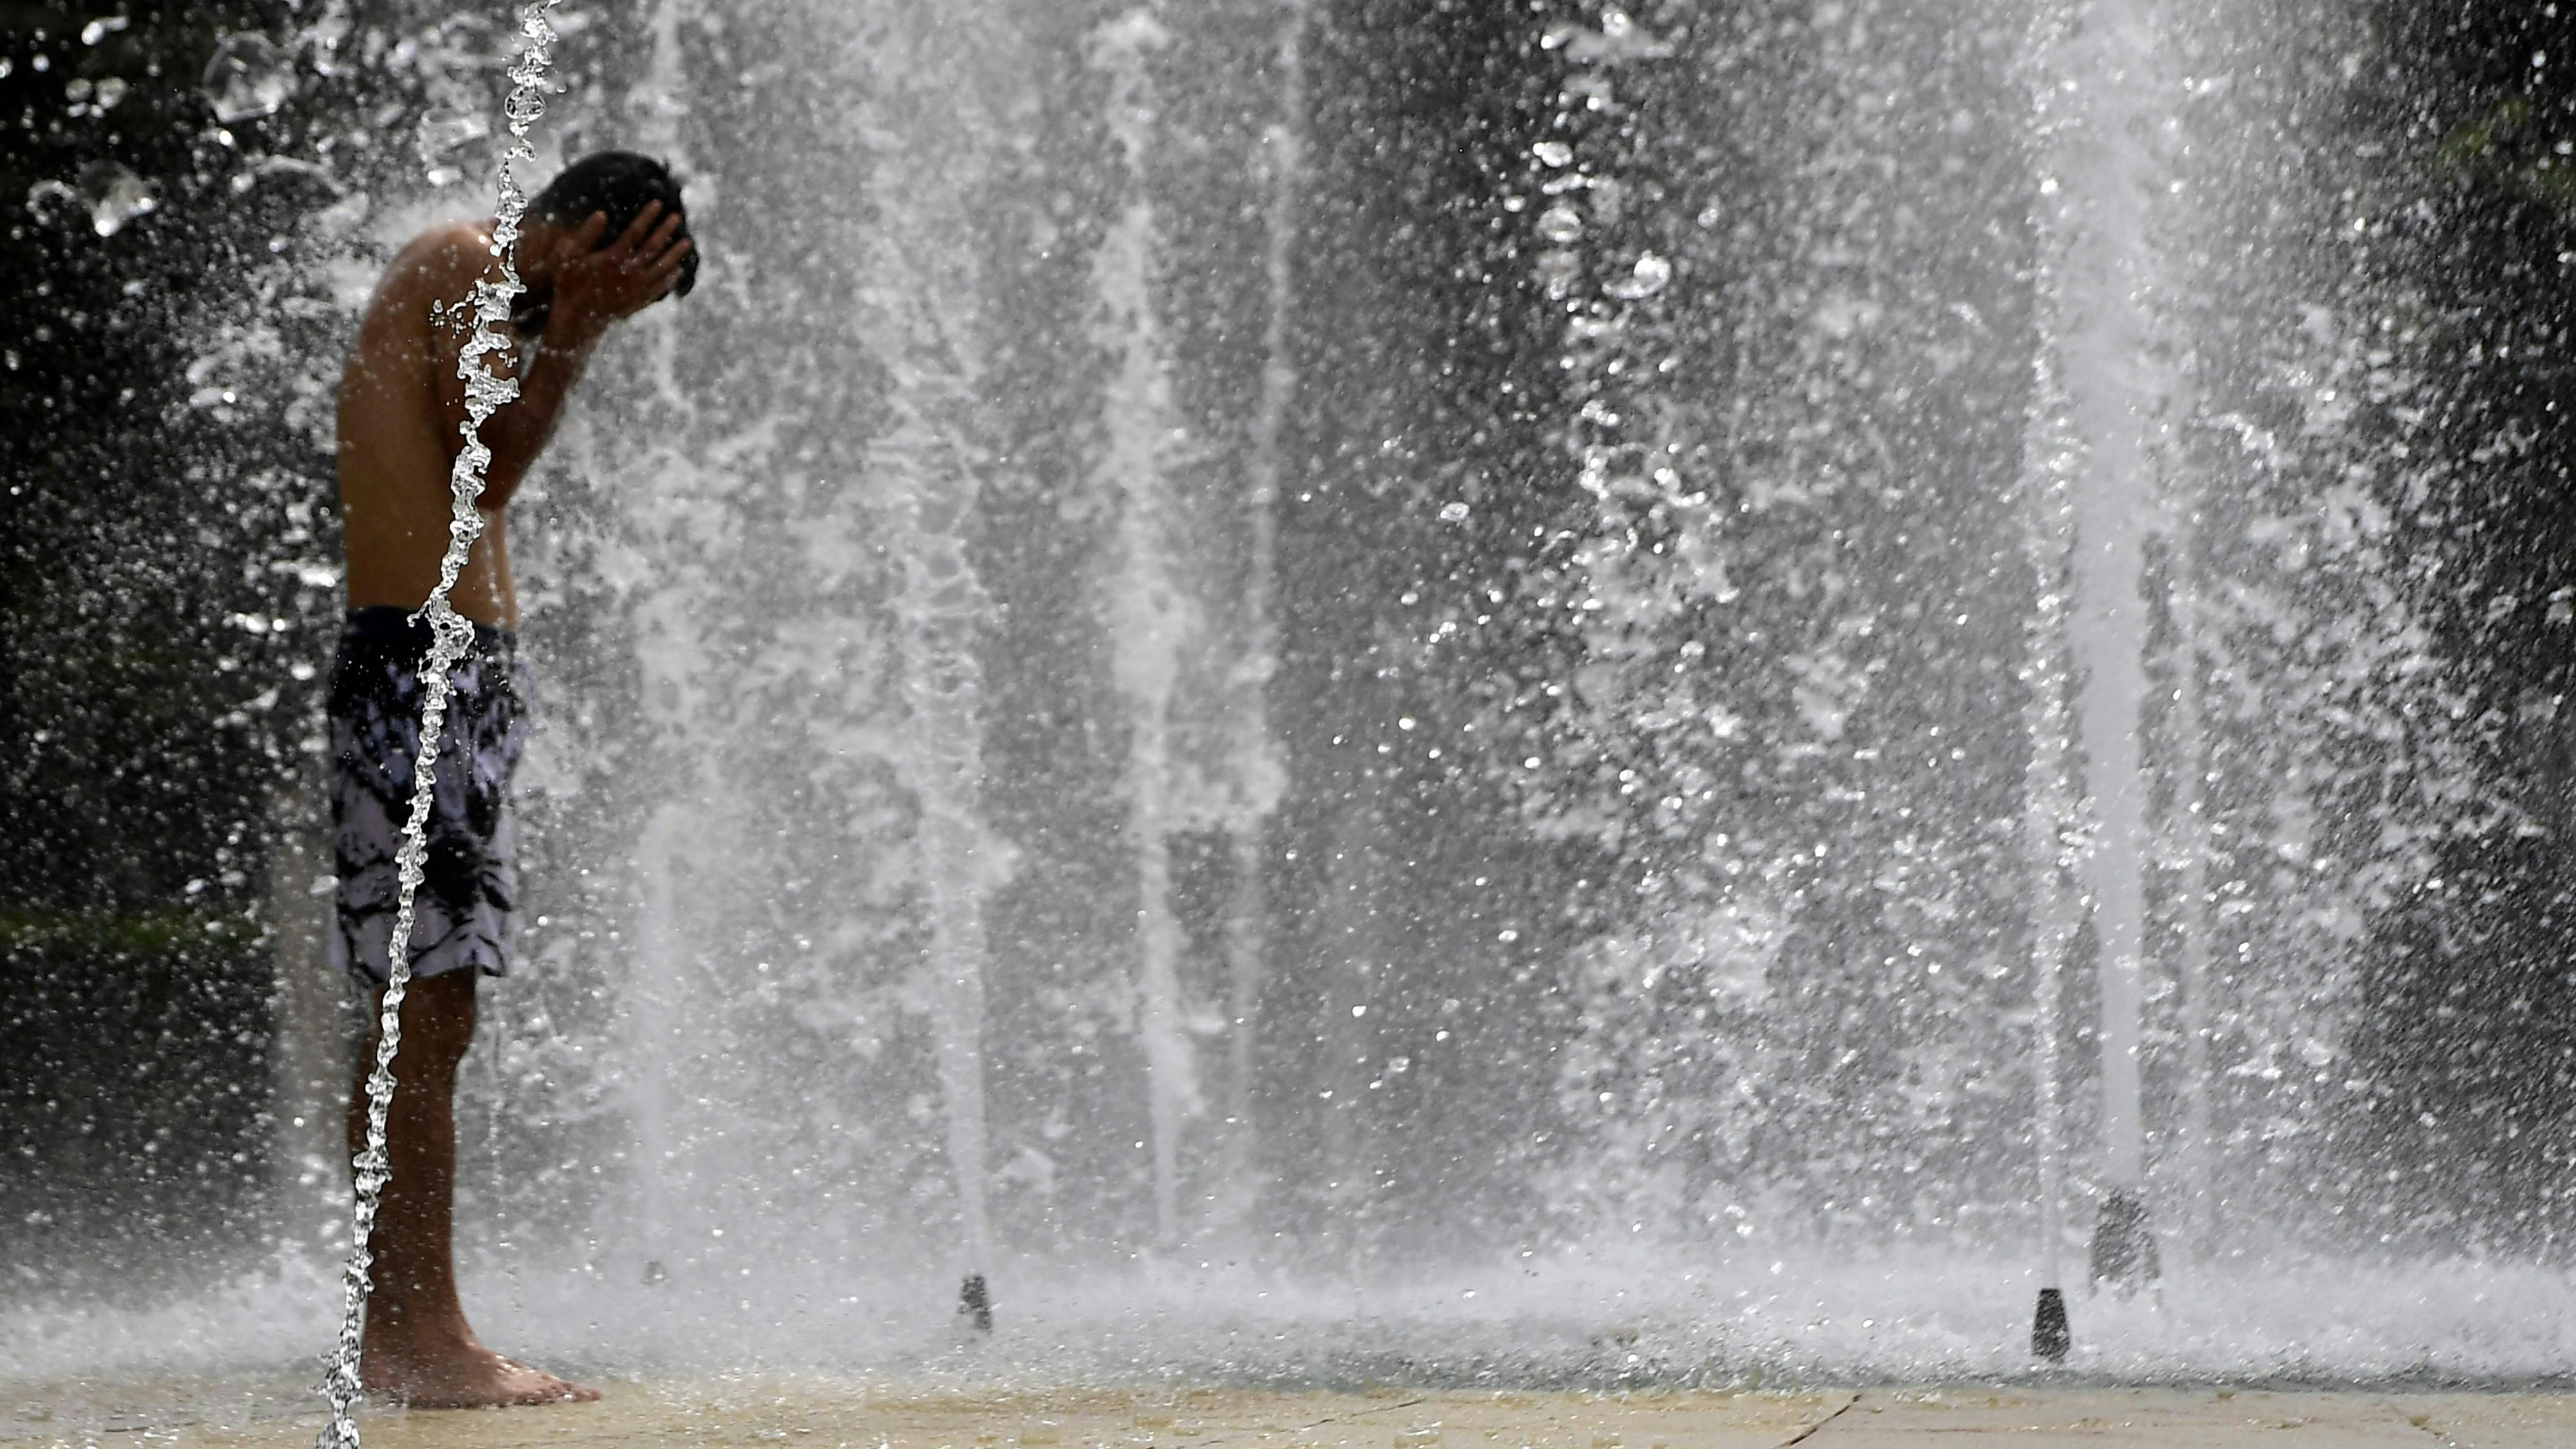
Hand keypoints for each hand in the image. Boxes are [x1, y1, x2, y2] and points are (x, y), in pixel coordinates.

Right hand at [531, 201, 690, 345]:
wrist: (576, 321)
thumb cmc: (569, 284)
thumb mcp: (569, 256)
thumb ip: (585, 234)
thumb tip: (601, 213)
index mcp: (614, 257)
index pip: (636, 231)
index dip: (648, 216)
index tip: (659, 203)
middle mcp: (630, 272)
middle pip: (654, 246)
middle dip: (666, 230)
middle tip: (677, 216)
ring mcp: (637, 288)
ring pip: (662, 267)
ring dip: (675, 254)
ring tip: (687, 242)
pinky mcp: (639, 302)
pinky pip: (659, 287)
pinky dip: (669, 278)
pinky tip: (677, 271)